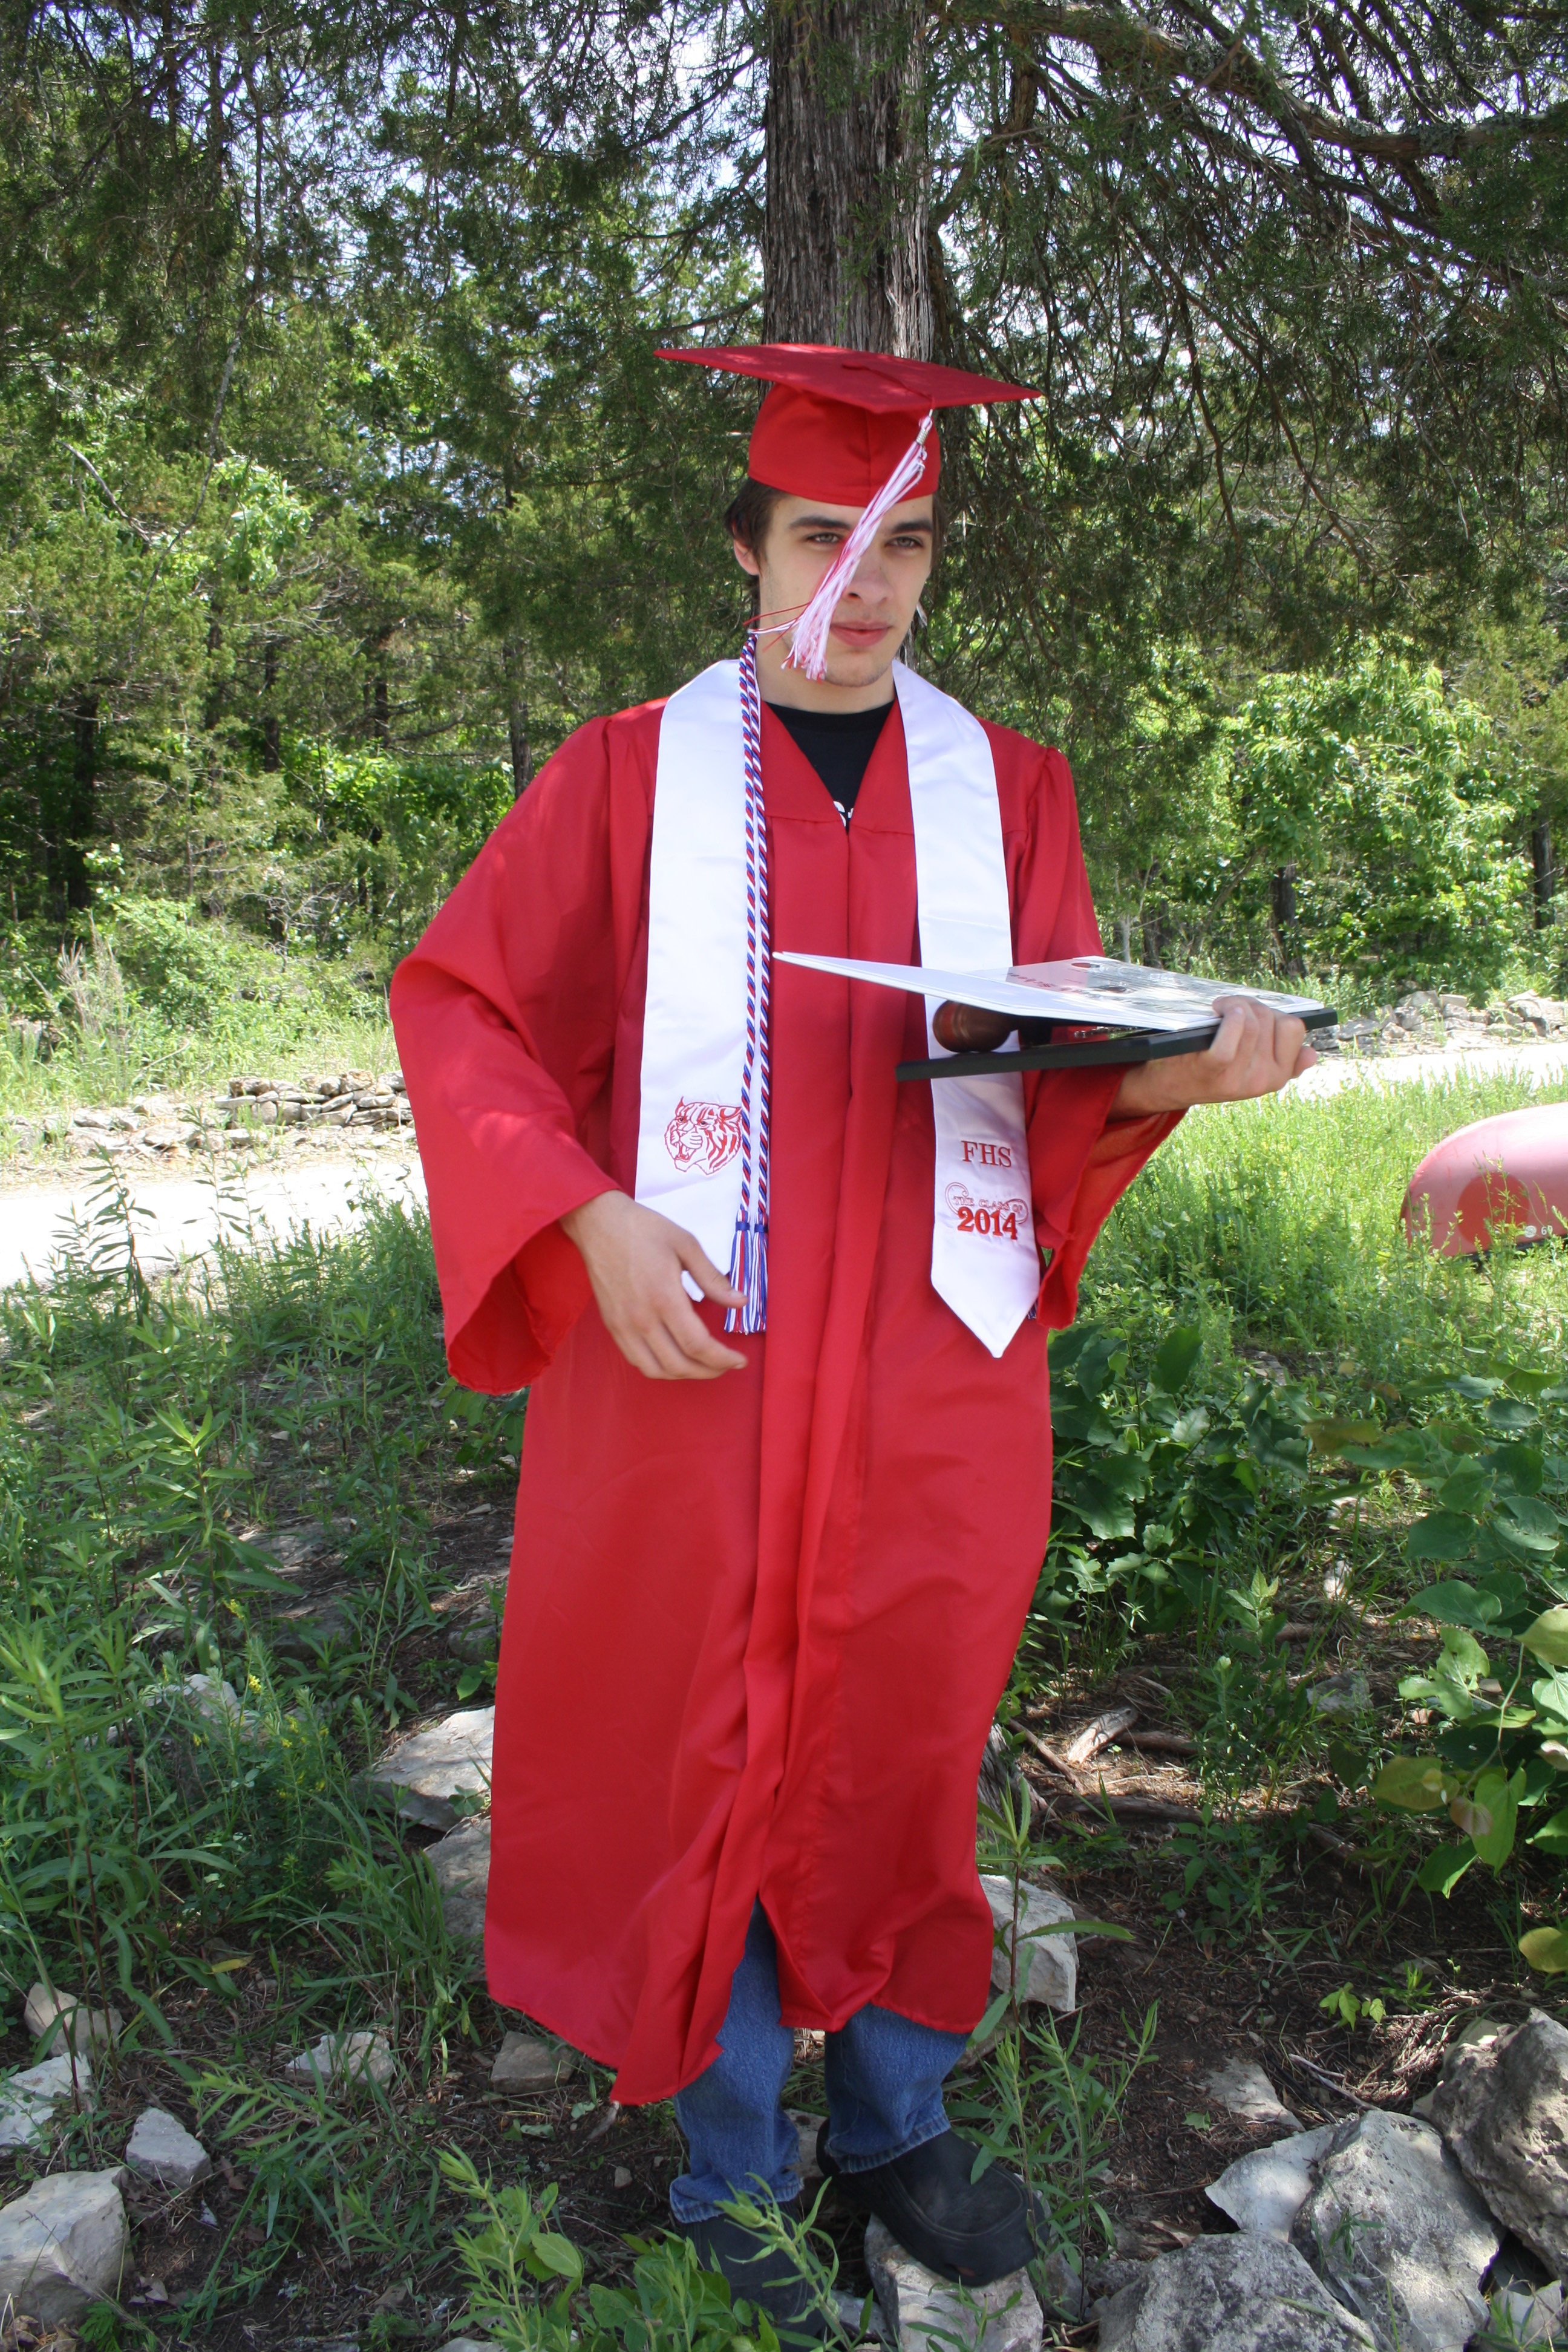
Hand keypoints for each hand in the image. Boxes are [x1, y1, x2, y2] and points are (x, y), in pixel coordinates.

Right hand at [560, 1190, 747, 1378]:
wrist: (599, 1224)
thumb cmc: (644, 1229)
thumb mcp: (686, 1245)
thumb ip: (713, 1278)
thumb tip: (741, 1303)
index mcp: (664, 1297)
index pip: (697, 1345)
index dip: (723, 1359)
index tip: (740, 1360)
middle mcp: (641, 1318)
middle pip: (679, 1364)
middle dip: (709, 1371)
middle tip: (727, 1364)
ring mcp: (623, 1325)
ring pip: (656, 1370)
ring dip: (684, 1374)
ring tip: (704, 1366)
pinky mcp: (612, 1325)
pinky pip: (636, 1360)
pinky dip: (659, 1368)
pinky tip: (675, 1358)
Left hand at [1109, 996, 1317, 1117]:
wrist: (1167, 1088)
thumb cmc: (1209, 1070)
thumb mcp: (1249, 1071)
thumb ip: (1283, 1064)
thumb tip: (1312, 1055)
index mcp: (1277, 1077)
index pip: (1294, 1028)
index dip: (1274, 1014)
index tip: (1253, 1016)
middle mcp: (1263, 1079)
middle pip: (1272, 1018)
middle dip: (1252, 1005)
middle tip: (1230, 1009)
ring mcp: (1239, 1075)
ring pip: (1254, 1019)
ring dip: (1236, 1004)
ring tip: (1220, 1010)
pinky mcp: (1216, 1066)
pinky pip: (1236, 1027)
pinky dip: (1229, 1012)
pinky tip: (1218, 1011)